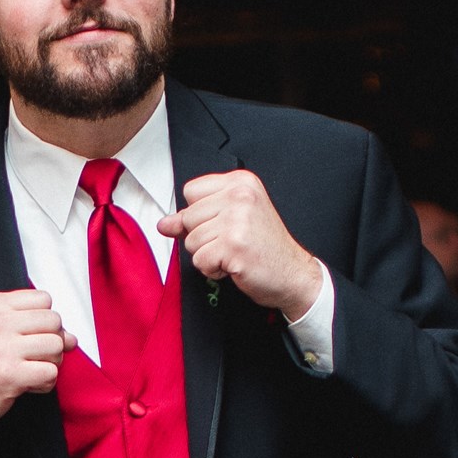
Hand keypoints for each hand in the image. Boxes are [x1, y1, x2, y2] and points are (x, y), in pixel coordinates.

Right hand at [0, 289, 67, 441]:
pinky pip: (51, 373)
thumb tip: (70, 336)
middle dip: (52, 342)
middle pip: (54, 321)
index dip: (45, 321)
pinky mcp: (9, 375)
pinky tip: (28, 386)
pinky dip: (45, 383)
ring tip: (30, 371)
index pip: (43, 299)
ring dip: (51, 364)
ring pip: (56, 346)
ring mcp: (2, 348)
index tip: (33, 337)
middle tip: (34, 358)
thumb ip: (27, 325)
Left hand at [161, 169, 324, 317]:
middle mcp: (240, 195)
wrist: (293, 274)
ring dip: (208, 255)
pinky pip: (199, 261)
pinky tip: (235, 265)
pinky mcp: (233, 245)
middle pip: (188, 217)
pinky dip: (213, 270)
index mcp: (240, 182)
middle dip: (203, 237)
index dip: (200, 214)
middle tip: (233, 242)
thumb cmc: (265, 248)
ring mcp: (237, 219)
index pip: (191, 191)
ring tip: (234, 253)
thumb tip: (164, 224)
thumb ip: (195, 219)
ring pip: (191, 241)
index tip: (223, 224)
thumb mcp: (231, 222)